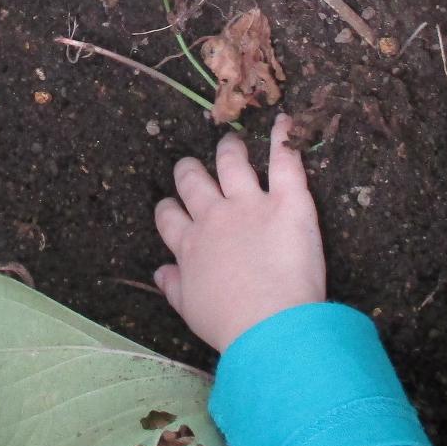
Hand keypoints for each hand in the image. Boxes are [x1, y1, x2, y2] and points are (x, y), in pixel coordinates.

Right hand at [153, 115, 325, 351]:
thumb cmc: (230, 324)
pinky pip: (284, 162)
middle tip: (193, 166)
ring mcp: (250, 205)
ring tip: (231, 141)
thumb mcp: (192, 310)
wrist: (268, 324)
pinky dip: (284, 138)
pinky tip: (285, 121)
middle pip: (194, 182)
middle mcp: (214, 218)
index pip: (171, 218)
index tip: (171, 207)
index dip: (169, 209)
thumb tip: (159, 271)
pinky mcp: (287, 201)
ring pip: (232, 164)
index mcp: (191, 246)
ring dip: (230, 150)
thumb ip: (175, 287)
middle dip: (190, 172)